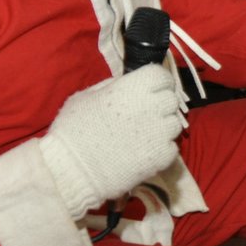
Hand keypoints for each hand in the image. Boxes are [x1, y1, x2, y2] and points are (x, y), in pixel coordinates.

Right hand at [37, 65, 184, 216]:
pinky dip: (161, 150)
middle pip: (170, 99)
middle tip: (144, 115)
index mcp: (133, 88)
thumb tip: (128, 83)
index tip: (149, 90)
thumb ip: (113, 86)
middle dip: (160, 105)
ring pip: (174, 124)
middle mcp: (152, 107)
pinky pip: (171, 147)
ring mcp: (160, 133)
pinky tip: (142, 153)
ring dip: (162, 128)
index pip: (162, 76)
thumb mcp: (86, 97)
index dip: (156, 82)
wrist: (71, 170)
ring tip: (142, 136)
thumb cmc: (72, 129)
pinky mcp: (163, 157)